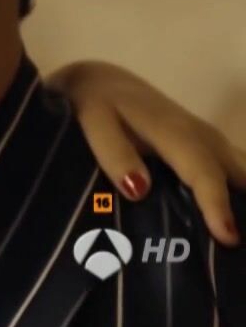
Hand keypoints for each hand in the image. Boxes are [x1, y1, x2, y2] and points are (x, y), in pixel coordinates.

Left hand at [55, 61, 245, 245]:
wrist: (102, 83)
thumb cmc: (97, 104)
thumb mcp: (96, 122)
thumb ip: (115, 154)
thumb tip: (138, 190)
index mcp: (176, 133)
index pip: (204, 172)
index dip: (217, 204)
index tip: (228, 238)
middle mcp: (204, 137)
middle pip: (239, 175)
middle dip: (244, 208)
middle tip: (237, 243)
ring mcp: (210, 141)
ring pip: (242, 172)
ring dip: (242, 200)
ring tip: (236, 238)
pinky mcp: (208, 147)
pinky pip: (234, 172)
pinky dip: (237, 193)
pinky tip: (232, 218)